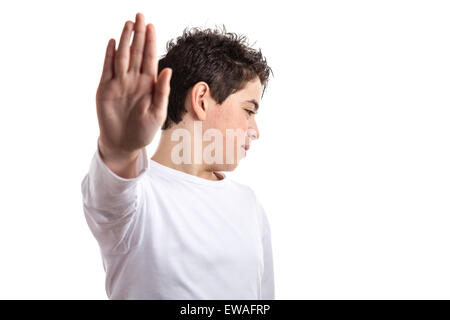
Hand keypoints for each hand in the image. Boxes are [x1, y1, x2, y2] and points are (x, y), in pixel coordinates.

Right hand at [96, 13, 171, 160]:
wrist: (124, 144)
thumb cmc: (144, 131)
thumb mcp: (158, 113)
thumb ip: (162, 91)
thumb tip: (168, 69)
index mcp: (148, 84)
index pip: (150, 58)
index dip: (151, 42)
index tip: (152, 26)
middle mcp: (134, 80)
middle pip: (136, 52)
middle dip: (138, 34)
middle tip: (139, 15)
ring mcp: (119, 83)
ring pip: (122, 56)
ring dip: (124, 40)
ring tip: (128, 24)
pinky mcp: (105, 88)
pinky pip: (107, 68)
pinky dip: (109, 55)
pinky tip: (112, 42)